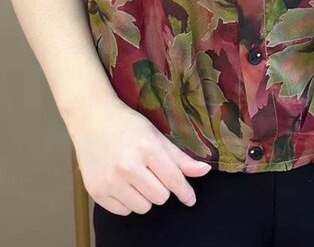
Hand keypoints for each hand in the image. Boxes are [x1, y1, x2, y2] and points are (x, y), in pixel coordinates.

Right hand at [66, 96, 212, 215]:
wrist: (92, 118)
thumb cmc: (127, 124)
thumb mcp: (155, 135)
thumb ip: (179, 157)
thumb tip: (204, 171)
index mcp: (147, 148)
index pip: (173, 179)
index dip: (185, 191)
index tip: (190, 199)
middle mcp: (128, 166)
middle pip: (160, 197)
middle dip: (161, 187)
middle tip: (151, 172)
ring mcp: (110, 180)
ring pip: (143, 207)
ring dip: (145, 196)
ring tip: (137, 177)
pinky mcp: (96, 190)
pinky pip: (123, 211)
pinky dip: (127, 201)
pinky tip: (123, 183)